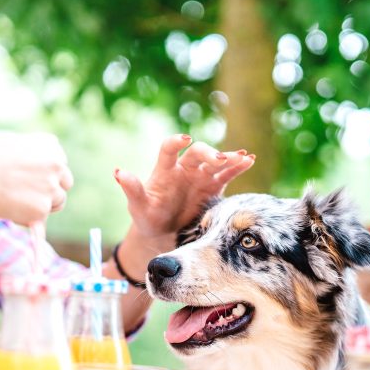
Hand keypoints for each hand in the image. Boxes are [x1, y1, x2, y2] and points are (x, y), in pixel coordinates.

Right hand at [0, 131, 72, 225]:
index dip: (45, 172)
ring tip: (16, 202)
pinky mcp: (41, 210)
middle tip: (29, 193)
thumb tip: (35, 177)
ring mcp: (51, 188)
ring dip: (43, 204)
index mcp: (50, 145)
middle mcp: (56, 165)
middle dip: (51, 189)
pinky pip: (42, 220)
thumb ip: (31, 157)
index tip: (30, 176)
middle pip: (65, 183)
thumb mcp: (13, 144)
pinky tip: (15, 214)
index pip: (59, 163)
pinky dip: (30, 220)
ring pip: (58, 202)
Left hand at [114, 134, 254, 243]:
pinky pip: (227, 174)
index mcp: (164, 169)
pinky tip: (250, 160)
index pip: (169, 149)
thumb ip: (132, 189)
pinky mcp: (212, 186)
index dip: (175, 142)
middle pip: (197, 153)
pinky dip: (238, 167)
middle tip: (219, 159)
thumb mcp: (138, 207)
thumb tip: (118, 172)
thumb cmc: (147, 216)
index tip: (184, 139)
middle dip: (208, 153)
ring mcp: (199, 176)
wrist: (162, 230)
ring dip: (229, 158)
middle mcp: (183, 168)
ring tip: (243, 157)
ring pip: (215, 162)